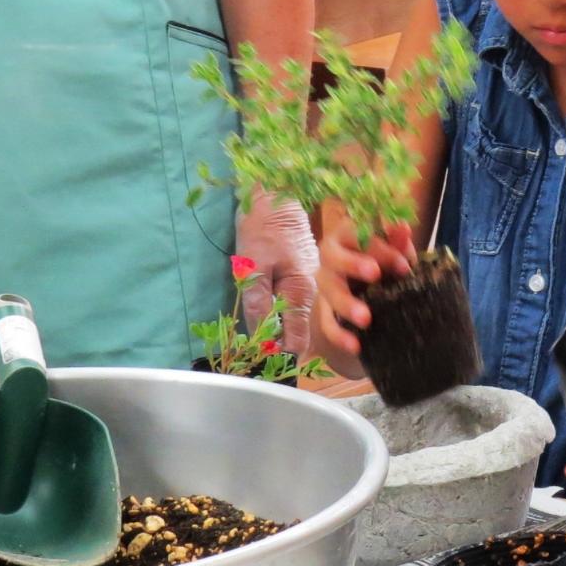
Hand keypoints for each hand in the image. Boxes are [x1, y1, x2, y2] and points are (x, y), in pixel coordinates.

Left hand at [236, 193, 318, 355]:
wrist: (277, 194)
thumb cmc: (262, 226)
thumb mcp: (254, 263)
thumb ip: (259, 299)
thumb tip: (260, 335)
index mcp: (301, 291)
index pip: (295, 339)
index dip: (279, 359)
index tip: (262, 371)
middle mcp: (312, 291)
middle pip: (299, 333)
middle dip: (282, 352)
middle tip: (258, 365)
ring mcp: (310, 282)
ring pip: (298, 320)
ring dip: (282, 337)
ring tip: (260, 350)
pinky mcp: (304, 274)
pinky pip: (297, 305)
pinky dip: (285, 319)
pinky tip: (271, 325)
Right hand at [314, 214, 415, 357]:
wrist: (368, 285)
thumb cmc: (383, 258)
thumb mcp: (393, 249)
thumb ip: (397, 241)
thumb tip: (403, 227)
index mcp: (347, 234)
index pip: (358, 234)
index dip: (382, 249)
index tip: (405, 266)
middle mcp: (331, 256)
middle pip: (332, 257)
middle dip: (353, 264)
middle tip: (375, 275)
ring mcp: (325, 283)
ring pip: (328, 291)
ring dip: (346, 304)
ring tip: (366, 319)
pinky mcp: (325, 309)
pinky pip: (327, 322)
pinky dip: (339, 335)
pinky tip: (355, 346)